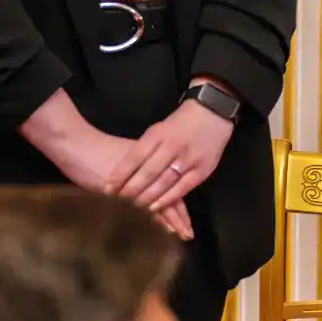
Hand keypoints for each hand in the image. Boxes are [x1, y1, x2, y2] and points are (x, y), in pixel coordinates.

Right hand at [28, 119, 195, 240]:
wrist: (77, 144)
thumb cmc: (95, 152)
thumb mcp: (122, 161)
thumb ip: (135, 175)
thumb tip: (144, 190)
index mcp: (150, 162)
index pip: (171, 185)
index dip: (179, 205)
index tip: (187, 221)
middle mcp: (148, 172)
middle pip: (171, 195)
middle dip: (180, 217)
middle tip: (188, 234)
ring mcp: (137, 182)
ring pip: (161, 203)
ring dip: (172, 221)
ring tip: (182, 235)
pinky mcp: (124, 191)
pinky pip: (145, 207)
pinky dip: (156, 219)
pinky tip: (164, 231)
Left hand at [108, 96, 235, 214]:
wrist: (213, 113)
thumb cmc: (180, 123)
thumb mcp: (158, 128)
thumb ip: (144, 148)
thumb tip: (124, 170)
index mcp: (158, 134)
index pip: (135, 156)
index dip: (121, 174)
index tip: (108, 187)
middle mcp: (172, 146)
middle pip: (148, 172)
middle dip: (131, 189)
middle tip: (118, 201)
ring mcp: (188, 159)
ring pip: (163, 182)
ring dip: (147, 197)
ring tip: (133, 206)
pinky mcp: (202, 170)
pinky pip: (182, 188)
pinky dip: (167, 199)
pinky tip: (154, 207)